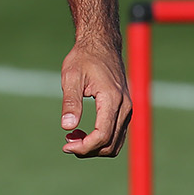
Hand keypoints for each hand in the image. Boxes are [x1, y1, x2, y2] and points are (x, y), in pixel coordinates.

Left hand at [60, 37, 130, 156]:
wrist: (101, 45)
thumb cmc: (83, 58)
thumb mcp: (71, 76)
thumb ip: (70, 102)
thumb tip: (66, 127)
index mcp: (112, 99)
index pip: (103, 135)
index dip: (84, 146)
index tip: (66, 146)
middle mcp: (125, 107)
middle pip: (111, 144)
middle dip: (88, 149)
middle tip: (66, 144)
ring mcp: (127, 109)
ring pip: (116, 142)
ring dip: (95, 147)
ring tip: (72, 138)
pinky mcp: (125, 110)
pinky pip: (116, 134)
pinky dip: (101, 139)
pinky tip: (82, 132)